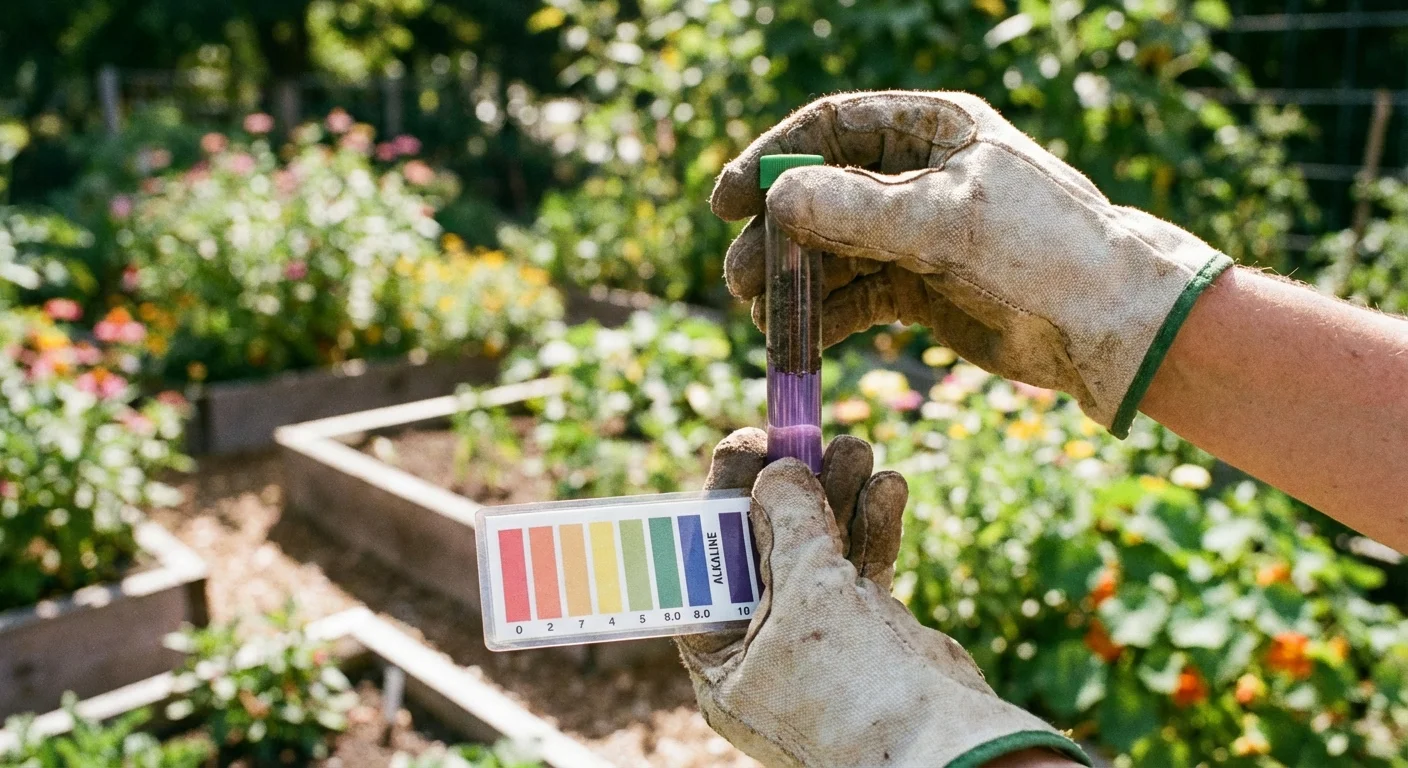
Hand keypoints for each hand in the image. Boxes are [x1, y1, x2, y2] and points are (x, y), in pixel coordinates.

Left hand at [677, 428, 1088, 767]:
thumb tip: (777, 472)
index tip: (747, 444)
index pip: (706, 562)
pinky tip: (888, 486)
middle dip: (793, 488)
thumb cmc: (853, 684)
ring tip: (859, 448)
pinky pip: (860, 570)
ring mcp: (819, 644)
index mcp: (721, 661)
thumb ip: (789, 522)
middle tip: (807, 433)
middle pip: (766, 549)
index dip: (724, 498)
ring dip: (839, 497)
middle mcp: (762, 653)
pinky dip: (874, 528)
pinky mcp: (869, 635)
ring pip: (820, 552)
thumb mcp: (805, 591)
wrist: (943, 746)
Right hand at [712, 91, 1231, 436]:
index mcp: (933, 129)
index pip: (831, 128)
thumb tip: (775, 198)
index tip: (727, 203)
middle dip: (777, 237)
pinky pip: (856, 296)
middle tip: (742, 279)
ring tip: (762, 318)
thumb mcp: (947, 223)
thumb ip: (857, 210)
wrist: (1111, 328)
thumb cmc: (1045, 252)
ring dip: (795, 283)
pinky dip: (825, 317)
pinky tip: (801, 339)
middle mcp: (919, 175)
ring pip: (834, 251)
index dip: (772, 160)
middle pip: (821, 195)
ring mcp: (918, 234)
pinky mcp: (920, 288)